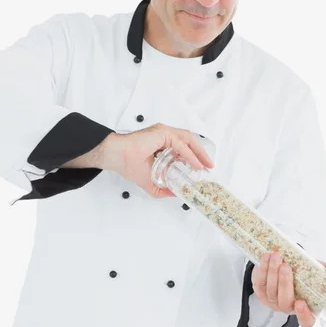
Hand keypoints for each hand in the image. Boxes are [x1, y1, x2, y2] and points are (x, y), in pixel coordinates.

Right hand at [97, 123, 213, 198]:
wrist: (116, 157)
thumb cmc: (127, 164)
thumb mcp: (150, 182)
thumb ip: (164, 188)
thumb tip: (177, 194)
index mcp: (160, 143)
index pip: (182, 147)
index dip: (194, 156)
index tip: (201, 168)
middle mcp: (164, 136)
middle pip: (189, 142)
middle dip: (201, 154)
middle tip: (209, 166)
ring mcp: (164, 133)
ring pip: (188, 140)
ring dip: (199, 152)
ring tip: (206, 165)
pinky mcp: (162, 133)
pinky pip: (181, 144)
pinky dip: (190, 154)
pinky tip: (195, 164)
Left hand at [251, 252, 325, 326]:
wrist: (281, 264)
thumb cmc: (301, 272)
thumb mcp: (315, 270)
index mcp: (304, 307)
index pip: (306, 322)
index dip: (303, 316)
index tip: (301, 303)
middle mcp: (287, 307)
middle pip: (284, 302)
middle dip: (284, 284)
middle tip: (286, 267)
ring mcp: (272, 301)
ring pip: (270, 290)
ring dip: (272, 272)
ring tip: (276, 256)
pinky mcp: (259, 291)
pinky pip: (259, 282)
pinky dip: (262, 269)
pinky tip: (266, 258)